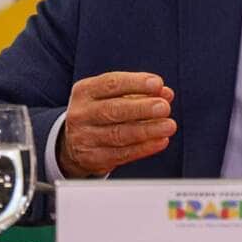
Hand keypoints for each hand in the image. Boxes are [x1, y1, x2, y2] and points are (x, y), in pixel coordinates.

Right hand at [58, 71, 176, 177]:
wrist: (73, 143)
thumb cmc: (100, 112)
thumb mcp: (112, 96)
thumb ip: (139, 92)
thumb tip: (165, 93)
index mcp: (85, 91)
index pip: (111, 83)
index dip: (136, 83)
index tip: (157, 84)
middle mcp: (81, 113)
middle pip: (113, 110)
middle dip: (142, 108)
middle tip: (164, 107)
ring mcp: (84, 137)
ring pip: (119, 134)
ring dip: (147, 130)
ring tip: (168, 125)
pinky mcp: (93, 159)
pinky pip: (122, 154)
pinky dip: (144, 148)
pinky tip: (160, 141)